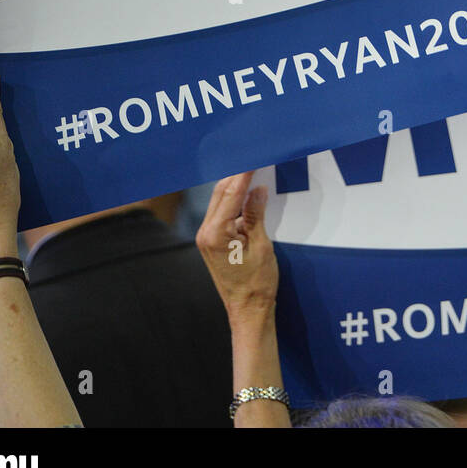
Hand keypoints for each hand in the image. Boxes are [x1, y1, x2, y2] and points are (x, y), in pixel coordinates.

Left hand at [196, 172, 277, 320]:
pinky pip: (222, 213)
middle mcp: (205, 232)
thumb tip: (257, 189)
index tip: (253, 157)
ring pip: (220, 201)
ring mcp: (206, 237)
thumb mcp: (261, 246)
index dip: (243, 173)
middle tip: (253, 158)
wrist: (248, 310)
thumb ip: (256, 215)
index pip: (230, 194)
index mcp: (216, 233)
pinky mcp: (212, 242)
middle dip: (237, 175)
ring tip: (252, 170)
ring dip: (235, 186)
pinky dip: (234, 201)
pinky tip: (247, 194)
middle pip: (220, 193)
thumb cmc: (257, 283)